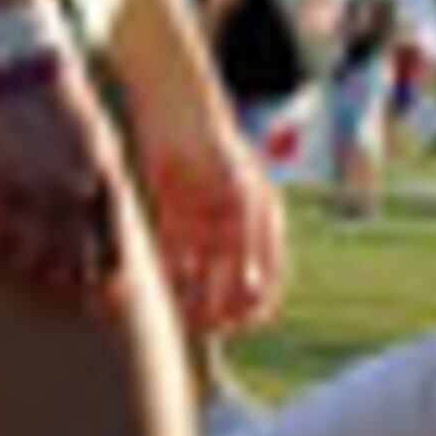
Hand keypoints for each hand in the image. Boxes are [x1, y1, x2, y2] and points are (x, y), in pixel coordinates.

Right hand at [0, 50, 129, 312]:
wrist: (25, 65)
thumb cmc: (63, 98)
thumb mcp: (97, 134)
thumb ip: (100, 174)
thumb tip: (96, 207)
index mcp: (105, 173)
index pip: (114, 236)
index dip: (110, 265)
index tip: (106, 283)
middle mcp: (75, 186)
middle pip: (80, 251)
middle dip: (78, 279)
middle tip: (73, 296)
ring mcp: (38, 186)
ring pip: (41, 249)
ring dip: (40, 272)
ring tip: (37, 283)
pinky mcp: (4, 180)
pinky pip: (6, 228)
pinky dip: (5, 248)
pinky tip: (4, 259)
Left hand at [145, 117, 283, 339]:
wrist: (175, 108)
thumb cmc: (217, 147)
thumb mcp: (240, 197)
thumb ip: (248, 242)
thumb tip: (255, 290)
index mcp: (262, 222)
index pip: (268, 282)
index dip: (256, 309)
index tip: (238, 326)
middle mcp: (235, 227)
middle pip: (233, 286)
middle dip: (222, 311)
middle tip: (206, 327)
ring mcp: (205, 222)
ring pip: (202, 276)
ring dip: (195, 298)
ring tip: (183, 314)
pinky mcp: (173, 215)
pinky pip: (175, 255)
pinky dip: (172, 273)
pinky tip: (166, 286)